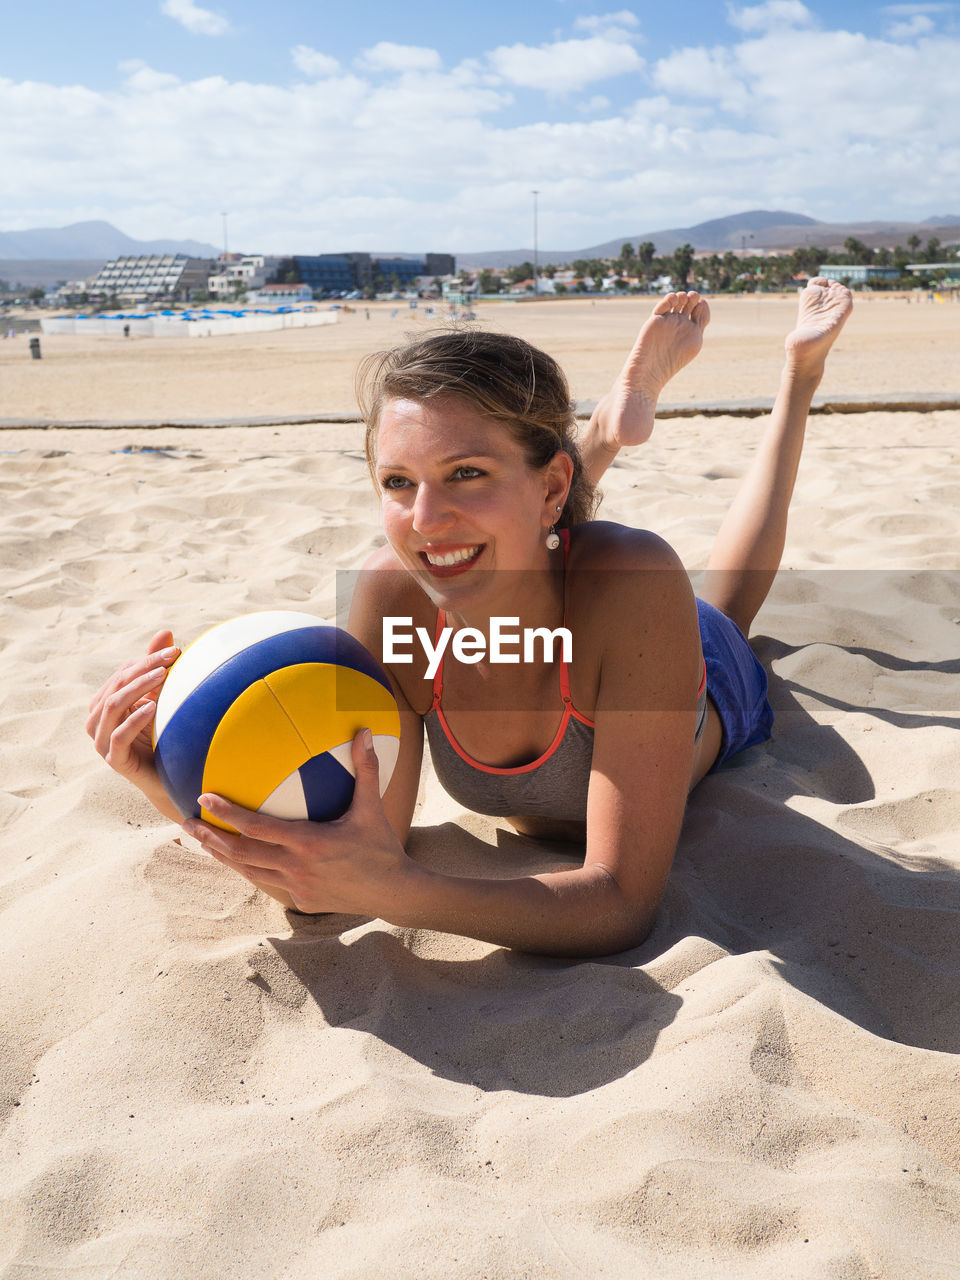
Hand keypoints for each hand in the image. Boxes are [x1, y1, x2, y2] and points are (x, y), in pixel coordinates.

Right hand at [86, 630, 179, 789]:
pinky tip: (155, 707)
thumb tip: (165, 632)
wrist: (170, 781)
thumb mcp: (163, 699)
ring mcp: (102, 741)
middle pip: (116, 685)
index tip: (176, 650)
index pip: (123, 673)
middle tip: (172, 658)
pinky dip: (135, 719)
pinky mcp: (114, 760)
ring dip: (138, 688)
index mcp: (106, 703)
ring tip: (163, 676)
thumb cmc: (165, 736)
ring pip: (113, 706)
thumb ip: (158, 668)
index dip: (147, 659)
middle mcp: (97, 720)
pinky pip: (118, 735)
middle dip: (144, 668)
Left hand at [182, 729, 408, 915]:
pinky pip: (267, 881)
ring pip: (247, 871)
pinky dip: (248, 868)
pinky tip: (238, 858)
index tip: (204, 799)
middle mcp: (296, 867)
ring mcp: (296, 887)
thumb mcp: (372, 807)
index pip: (256, 827)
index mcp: (308, 842)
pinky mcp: (300, 900)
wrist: (393, 892)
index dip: (227, 813)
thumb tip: (364, 732)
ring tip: (201, 840)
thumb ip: (366, 769)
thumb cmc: (382, 847)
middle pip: (240, 853)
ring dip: (222, 855)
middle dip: (209, 838)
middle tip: (185, 822)